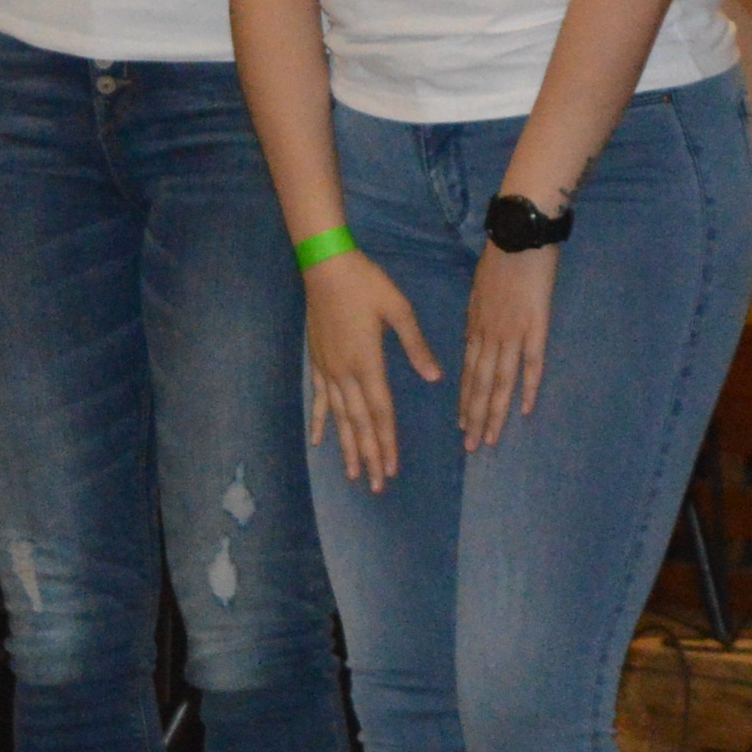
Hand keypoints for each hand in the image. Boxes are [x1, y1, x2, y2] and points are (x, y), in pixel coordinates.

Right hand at [305, 251, 440, 490]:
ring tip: (353, 474)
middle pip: (360, 423)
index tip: (392, 467)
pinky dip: (322, 422)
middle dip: (370, 455)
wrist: (324, 265)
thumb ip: (415, 344)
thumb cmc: (365, 283)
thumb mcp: (398, 308)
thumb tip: (434, 376)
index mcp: (368, 362)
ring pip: (340, 418)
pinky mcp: (318, 362)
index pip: (381, 411)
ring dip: (348, 447)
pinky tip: (320, 442)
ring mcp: (328, 369)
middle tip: (377, 485)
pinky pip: (320, 400)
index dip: (387, 441)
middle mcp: (346, 373)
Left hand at [463, 245, 557, 452]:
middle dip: (475, 416)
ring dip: (495, 412)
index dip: (466, 399)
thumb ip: (479, 314)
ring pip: (501, 380)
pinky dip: (529, 388)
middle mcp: (490, 334)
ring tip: (490, 438)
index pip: (469, 371)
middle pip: (481, 383)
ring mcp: (513, 332)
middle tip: (470, 445)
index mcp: (476, 324)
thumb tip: (475, 334)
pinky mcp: (537, 326)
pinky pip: (532, 363)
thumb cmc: (502, 254)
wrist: (520, 232)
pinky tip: (526, 410)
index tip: (462, 423)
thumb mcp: (479, 287)